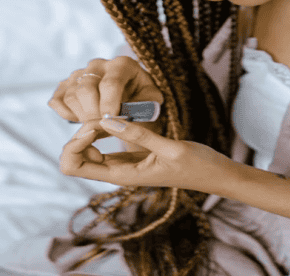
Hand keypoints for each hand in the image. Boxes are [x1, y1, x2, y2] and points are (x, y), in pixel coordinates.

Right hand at [48, 56, 163, 145]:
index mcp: (122, 64)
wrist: (129, 96)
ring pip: (71, 96)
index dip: (109, 104)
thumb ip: (144, 105)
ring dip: (81, 116)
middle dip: (93, 113)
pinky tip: (80, 119)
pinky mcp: (65, 84)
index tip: (110, 121)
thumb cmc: (142, 98)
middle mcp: (99, 64)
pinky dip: (65, 114)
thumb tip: (124, 117)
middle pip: (86, 89)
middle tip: (102, 128)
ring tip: (96, 124)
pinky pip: (57, 100)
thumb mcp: (152, 99)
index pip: (111, 82)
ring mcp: (80, 73)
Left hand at [59, 117, 239, 195]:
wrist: (215, 175)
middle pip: (74, 159)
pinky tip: (116, 117)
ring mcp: (121, 165)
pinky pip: (103, 144)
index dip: (76, 143)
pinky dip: (101, 130)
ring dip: (90, 130)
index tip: (98, 123)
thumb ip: (139, 135)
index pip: (74, 166)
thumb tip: (107, 120)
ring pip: (86, 150)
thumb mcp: (171, 148)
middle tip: (102, 116)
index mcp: (121, 176)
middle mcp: (116, 172)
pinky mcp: (130, 155)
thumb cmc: (198, 165)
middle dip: (78, 135)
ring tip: (110, 114)